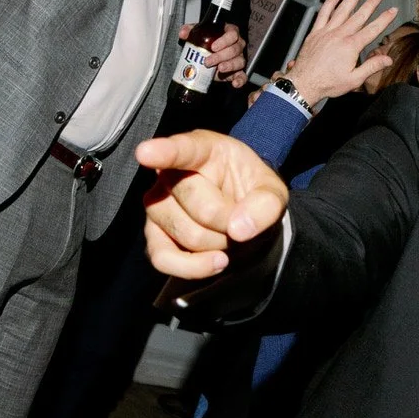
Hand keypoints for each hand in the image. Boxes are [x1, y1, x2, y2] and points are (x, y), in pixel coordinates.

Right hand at [135, 128, 286, 279]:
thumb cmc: (252, 194)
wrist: (243, 217)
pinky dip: (194, 268)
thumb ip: (265, 204)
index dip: (163, 152)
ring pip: (187, 234)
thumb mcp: (273, 191)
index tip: (145, 153)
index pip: (181, 150)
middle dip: (229, 222)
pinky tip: (217, 262)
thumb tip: (238, 229)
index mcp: (201, 150)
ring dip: (218, 244)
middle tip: (241, 220)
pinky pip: (163, 259)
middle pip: (199, 206)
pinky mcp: (153, 237)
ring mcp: (157, 205)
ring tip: (228, 233)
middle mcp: (170, 174)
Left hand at [180, 20, 247, 84]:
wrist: (207, 57)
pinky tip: (234, 83)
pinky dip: (240, 80)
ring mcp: (239, 58)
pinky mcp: (238, 72)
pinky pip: (243, 76)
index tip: (213, 46)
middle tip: (208, 61)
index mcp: (229, 33)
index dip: (224, 40)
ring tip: (219, 69)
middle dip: (221, 56)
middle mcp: (237, 45)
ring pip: (239, 61)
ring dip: (229, 66)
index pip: (232, 34)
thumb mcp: (198, 34)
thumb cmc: (207, 42)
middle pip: (235, 49)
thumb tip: (183, 33)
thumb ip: (190, 30)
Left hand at [283, 0, 398, 102]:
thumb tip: (387, 59)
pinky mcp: (316, 32)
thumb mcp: (354, 80)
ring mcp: (327, 31)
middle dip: (371, 3)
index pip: (373, 29)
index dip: (384, 19)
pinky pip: (324, 12)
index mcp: (351, 46)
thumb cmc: (328, 83)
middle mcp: (340, 35)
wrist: (304, 83)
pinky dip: (331, 1)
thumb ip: (372, 67)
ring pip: (343, 9)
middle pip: (359, 15)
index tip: (392, 10)